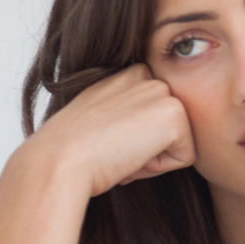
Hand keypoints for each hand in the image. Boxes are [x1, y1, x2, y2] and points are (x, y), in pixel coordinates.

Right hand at [24, 64, 195, 195]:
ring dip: (152, 158)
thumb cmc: (70, 152)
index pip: (153, 118)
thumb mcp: (98, 121)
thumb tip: (142, 134)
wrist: (58, 162)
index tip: (104, 140)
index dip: (133, 139)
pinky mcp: (174, 114)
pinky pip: (186, 157)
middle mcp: (146, 75)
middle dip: (146, 148)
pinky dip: (159, 168)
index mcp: (126, 75)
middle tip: (111, 149)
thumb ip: (125, 115)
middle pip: (169, 129)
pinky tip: (128, 157)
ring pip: (179, 142)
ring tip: (118, 152)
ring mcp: (161, 91)